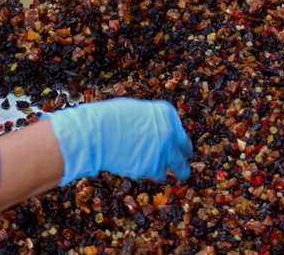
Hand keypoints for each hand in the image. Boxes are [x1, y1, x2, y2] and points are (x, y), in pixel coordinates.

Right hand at [48, 99, 192, 183]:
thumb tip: (154, 132)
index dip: (177, 141)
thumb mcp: (137, 111)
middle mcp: (171, 133)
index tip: (178, 148)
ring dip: (166, 169)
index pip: (179, 130)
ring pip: (174, 166)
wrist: (98, 134)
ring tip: (160, 170)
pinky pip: (154, 172)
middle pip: (185, 150)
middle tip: (183, 168)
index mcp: (168, 114)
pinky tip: (134, 165)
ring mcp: (164, 151)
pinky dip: (147, 172)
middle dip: (183, 159)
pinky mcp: (153, 168)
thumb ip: (152, 122)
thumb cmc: (111, 119)